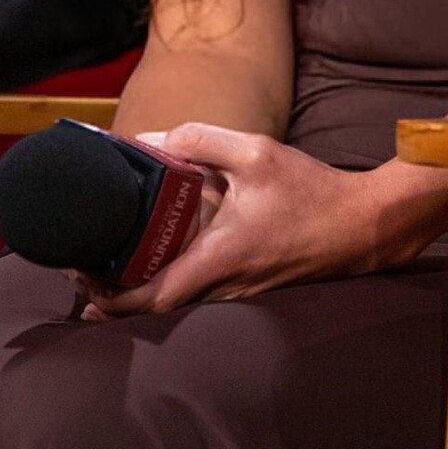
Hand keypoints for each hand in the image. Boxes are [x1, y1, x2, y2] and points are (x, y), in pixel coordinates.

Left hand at [74, 123, 422, 320]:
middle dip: (117, 300)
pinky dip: (174, 285)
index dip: (112, 299)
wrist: (362, 225)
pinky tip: (164, 261)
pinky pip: (202, 295)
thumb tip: (154, 140)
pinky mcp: (253, 289)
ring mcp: (240, 293)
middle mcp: (226, 285)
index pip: (153, 298)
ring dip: (143, 294)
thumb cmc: (310, 191)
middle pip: (158, 309)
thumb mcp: (256, 152)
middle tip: (85, 278)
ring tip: (113, 269)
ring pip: (180, 305)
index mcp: (220, 257)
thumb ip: (201, 139)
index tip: (84, 284)